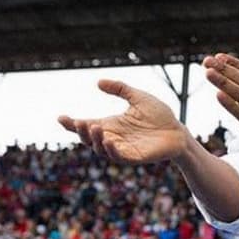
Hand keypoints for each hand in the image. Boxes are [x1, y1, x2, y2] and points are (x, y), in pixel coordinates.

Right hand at [58, 80, 189, 163]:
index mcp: (110, 125)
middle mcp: (113, 138)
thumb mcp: (138, 97)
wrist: (178, 131)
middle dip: (81, 132)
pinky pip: (119, 156)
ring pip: (101, 149)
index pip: (86, 126)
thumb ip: (120, 89)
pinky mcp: (135, 156)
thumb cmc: (159, 116)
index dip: (71, 124)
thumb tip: (98, 82)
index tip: (61, 118)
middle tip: (81, 122)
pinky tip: (109, 141)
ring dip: (95, 140)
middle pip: (88, 139)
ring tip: (94, 128)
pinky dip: (112, 150)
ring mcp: (123, 148)